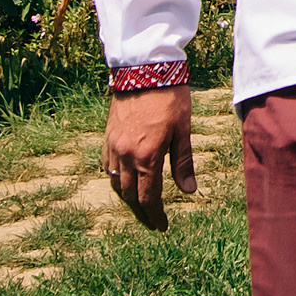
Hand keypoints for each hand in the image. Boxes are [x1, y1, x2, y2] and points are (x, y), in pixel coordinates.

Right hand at [104, 86, 197, 227]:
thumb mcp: (182, 130)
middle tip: (152, 220)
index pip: (149, 197)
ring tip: (139, 204)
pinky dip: (115, 178)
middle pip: (129, 195)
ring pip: (115, 183)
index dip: (155, 215)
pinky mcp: (107, 136)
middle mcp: (126, 156)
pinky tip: (124, 179)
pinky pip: (107, 166)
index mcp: (147, 157)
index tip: (162, 226)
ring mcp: (113, 146)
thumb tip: (189, 191)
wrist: (144, 69)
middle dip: (141, 211)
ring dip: (127, 197)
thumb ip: (183, 162)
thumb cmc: (169, 97)